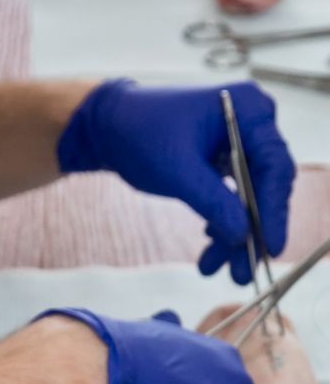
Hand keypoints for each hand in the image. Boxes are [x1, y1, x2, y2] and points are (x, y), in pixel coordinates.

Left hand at [57, 78, 294, 284]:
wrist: (109, 126)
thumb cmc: (140, 132)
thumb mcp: (178, 171)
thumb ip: (213, 202)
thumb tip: (242, 235)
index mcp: (250, 112)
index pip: (274, 166)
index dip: (274, 210)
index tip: (271, 247)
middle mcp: (252, 125)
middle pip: (266, 185)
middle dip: (252, 231)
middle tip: (243, 272)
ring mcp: (238, 143)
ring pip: (248, 198)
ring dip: (233, 236)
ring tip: (214, 269)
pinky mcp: (223, 162)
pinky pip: (231, 198)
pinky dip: (220, 224)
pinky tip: (209, 249)